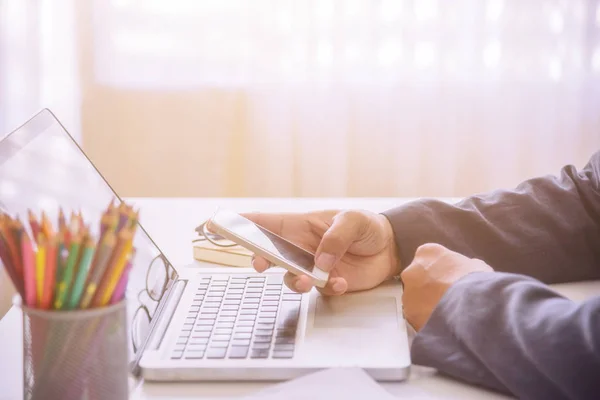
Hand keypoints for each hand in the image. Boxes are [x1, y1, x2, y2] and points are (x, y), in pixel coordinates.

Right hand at [242, 210, 399, 295]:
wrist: (390, 249)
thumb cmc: (367, 226)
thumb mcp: (353, 221)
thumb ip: (335, 238)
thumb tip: (319, 261)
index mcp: (300, 225)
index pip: (265, 222)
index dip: (239, 223)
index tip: (216, 225)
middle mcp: (300, 247)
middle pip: (268, 253)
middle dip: (259, 259)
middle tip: (261, 264)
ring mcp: (310, 266)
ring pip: (289, 277)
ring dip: (295, 281)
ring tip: (311, 280)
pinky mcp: (324, 283)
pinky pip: (317, 290)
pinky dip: (327, 288)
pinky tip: (340, 282)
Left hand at [401, 243, 493, 330]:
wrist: (469, 307)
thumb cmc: (474, 280)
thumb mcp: (475, 266)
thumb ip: (463, 266)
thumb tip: (464, 271)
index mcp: (427, 252)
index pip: (429, 258)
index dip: (440, 269)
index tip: (449, 278)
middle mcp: (411, 270)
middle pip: (417, 277)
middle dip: (428, 286)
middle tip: (445, 296)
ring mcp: (407, 293)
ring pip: (415, 298)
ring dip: (425, 304)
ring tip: (445, 313)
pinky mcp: (408, 314)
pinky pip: (417, 316)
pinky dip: (426, 319)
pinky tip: (441, 323)